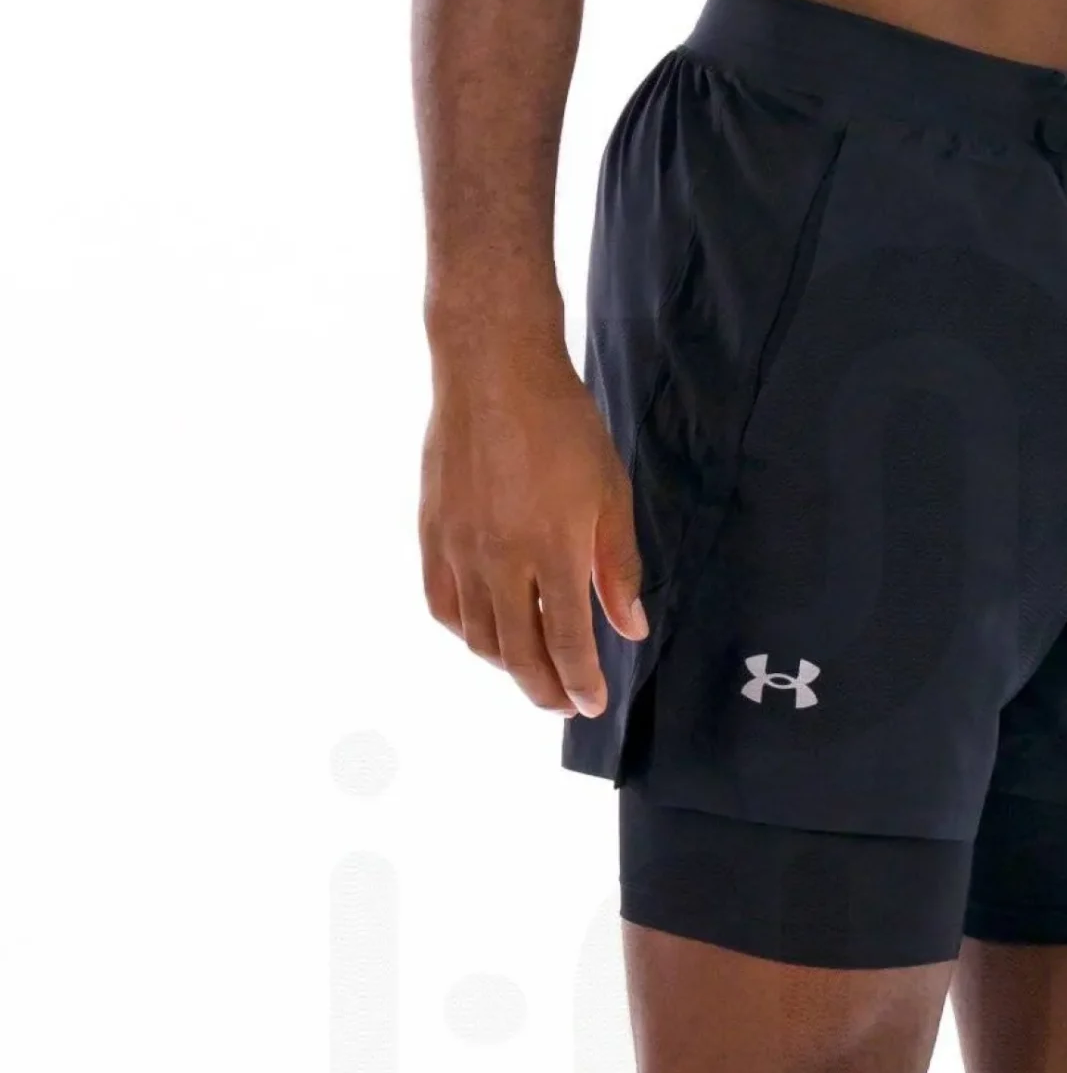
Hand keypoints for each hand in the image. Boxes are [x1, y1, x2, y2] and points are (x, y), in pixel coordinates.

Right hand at [419, 343, 645, 714]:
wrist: (492, 368)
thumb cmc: (560, 424)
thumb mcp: (609, 493)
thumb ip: (618, 568)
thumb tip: (629, 628)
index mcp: (552, 550)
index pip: (566, 641)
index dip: (580, 681)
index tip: (591, 704)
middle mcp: (500, 559)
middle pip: (518, 652)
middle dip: (543, 689)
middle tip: (562, 704)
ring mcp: (459, 549)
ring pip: (478, 636)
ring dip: (506, 666)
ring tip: (530, 671)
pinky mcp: (432, 533)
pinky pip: (443, 605)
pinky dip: (465, 632)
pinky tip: (485, 634)